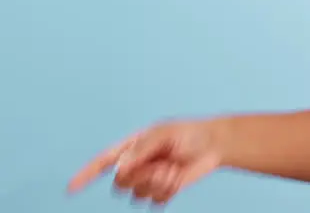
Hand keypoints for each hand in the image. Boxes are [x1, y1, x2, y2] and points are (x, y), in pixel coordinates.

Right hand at [67, 119, 222, 205]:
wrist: (213, 145)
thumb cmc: (188, 133)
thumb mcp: (164, 134)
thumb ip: (141, 150)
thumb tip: (119, 168)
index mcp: (131, 147)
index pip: (102, 162)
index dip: (85, 176)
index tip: (70, 189)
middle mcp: (136, 165)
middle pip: (120, 183)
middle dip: (139, 177)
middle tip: (160, 164)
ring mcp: (148, 180)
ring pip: (137, 195)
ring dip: (155, 184)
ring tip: (172, 168)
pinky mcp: (162, 192)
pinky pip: (155, 201)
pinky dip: (167, 191)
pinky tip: (178, 177)